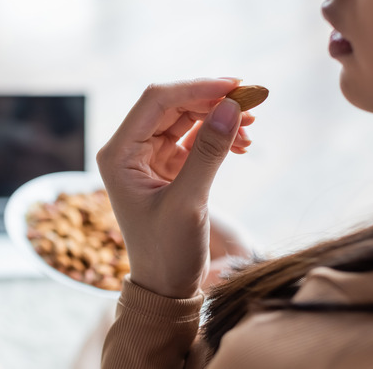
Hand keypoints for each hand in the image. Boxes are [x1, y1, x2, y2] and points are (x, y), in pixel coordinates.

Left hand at [97, 79, 253, 298]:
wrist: (165, 287)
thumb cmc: (167, 252)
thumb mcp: (189, 202)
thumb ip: (209, 152)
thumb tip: (232, 106)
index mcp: (119, 153)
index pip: (156, 101)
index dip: (196, 87)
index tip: (236, 85)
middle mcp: (128, 149)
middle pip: (172, 105)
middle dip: (212, 101)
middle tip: (253, 103)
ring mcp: (147, 157)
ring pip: (185, 118)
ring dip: (218, 118)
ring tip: (251, 129)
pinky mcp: (166, 167)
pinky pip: (193, 138)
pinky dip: (217, 136)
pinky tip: (242, 144)